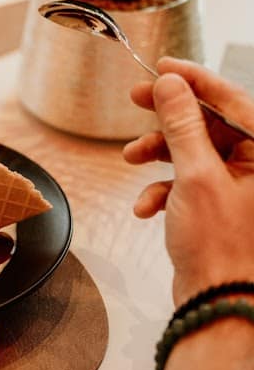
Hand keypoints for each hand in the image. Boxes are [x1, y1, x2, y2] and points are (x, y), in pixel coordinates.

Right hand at [123, 57, 253, 307]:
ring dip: (159, 153)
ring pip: (193, 150)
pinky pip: (187, 181)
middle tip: (138, 99)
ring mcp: (237, 185)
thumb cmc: (220, 248)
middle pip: (209, 122)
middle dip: (169, 116)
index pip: (231, 99)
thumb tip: (171, 86)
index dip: (194, 79)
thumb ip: (182, 126)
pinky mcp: (218, 204)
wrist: (217, 303)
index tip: (163, 67)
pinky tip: (147, 206)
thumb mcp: (196, 176)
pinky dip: (163, 188)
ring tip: (132, 158)